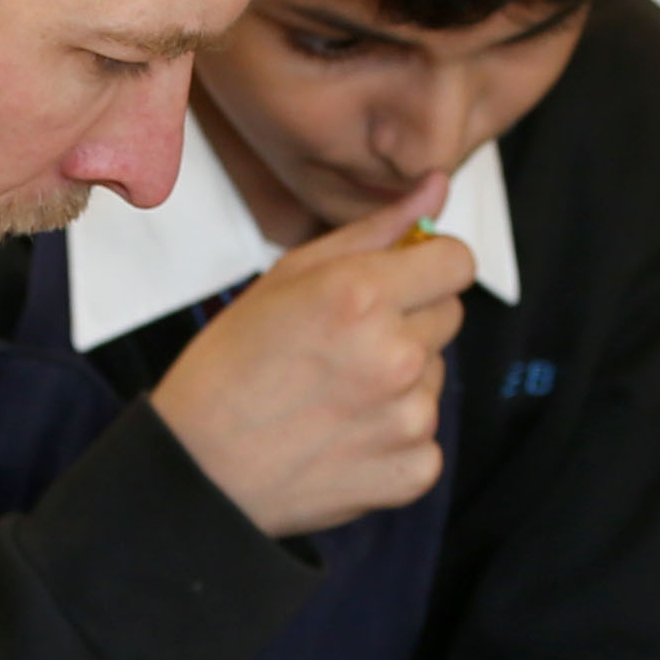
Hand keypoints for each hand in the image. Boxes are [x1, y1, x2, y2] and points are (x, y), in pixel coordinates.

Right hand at [145, 194, 469, 536]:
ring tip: (336, 393)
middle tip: (346, 343)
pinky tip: (344, 435)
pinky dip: (396, 434)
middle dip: (410, 319)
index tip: (404, 279)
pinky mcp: (415, 468)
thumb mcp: (286, 278)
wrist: (201, 471)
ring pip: (436, 374)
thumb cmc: (231, 369)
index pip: (458, 262)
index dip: (429, 266)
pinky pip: (428, 434)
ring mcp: (410, 416)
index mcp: (362, 295)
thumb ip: (373, 230)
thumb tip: (436, 188)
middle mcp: (396, 353)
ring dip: (402, 378)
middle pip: (450, 315)